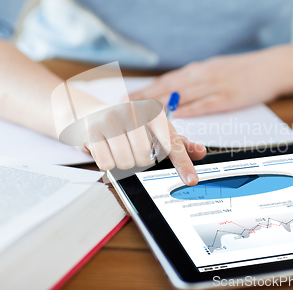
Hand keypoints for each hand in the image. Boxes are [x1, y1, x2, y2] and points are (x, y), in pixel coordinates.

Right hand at [83, 100, 205, 185]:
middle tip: (134, 149)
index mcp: (154, 113)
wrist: (96, 114)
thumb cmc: (132, 125)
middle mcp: (134, 113)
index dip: (183, 164)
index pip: (171, 144)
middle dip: (140, 161)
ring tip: (120, 147)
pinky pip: (106, 163)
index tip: (192, 180)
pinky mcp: (93, 130)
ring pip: (126, 162)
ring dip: (124, 162)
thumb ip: (178, 144)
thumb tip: (200, 152)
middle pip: (146, 159)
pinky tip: (107, 148)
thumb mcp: (157, 130)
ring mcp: (112, 120)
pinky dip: (108, 162)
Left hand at [129, 46, 292, 116]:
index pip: (167, 80)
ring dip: (162, 106)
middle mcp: (203, 75)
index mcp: (199, 69)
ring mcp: (216, 86)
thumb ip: (195, 78)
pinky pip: (206, 105)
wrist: (273, 66)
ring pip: (184, 96)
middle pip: (169, 88)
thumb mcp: (216, 68)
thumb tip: (175, 88)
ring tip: (143, 114)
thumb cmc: (243, 70)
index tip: (128, 97)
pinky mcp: (229, 98)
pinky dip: (190, 110)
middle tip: (126, 107)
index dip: (146, 89)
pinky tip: (177, 117)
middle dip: (146, 98)